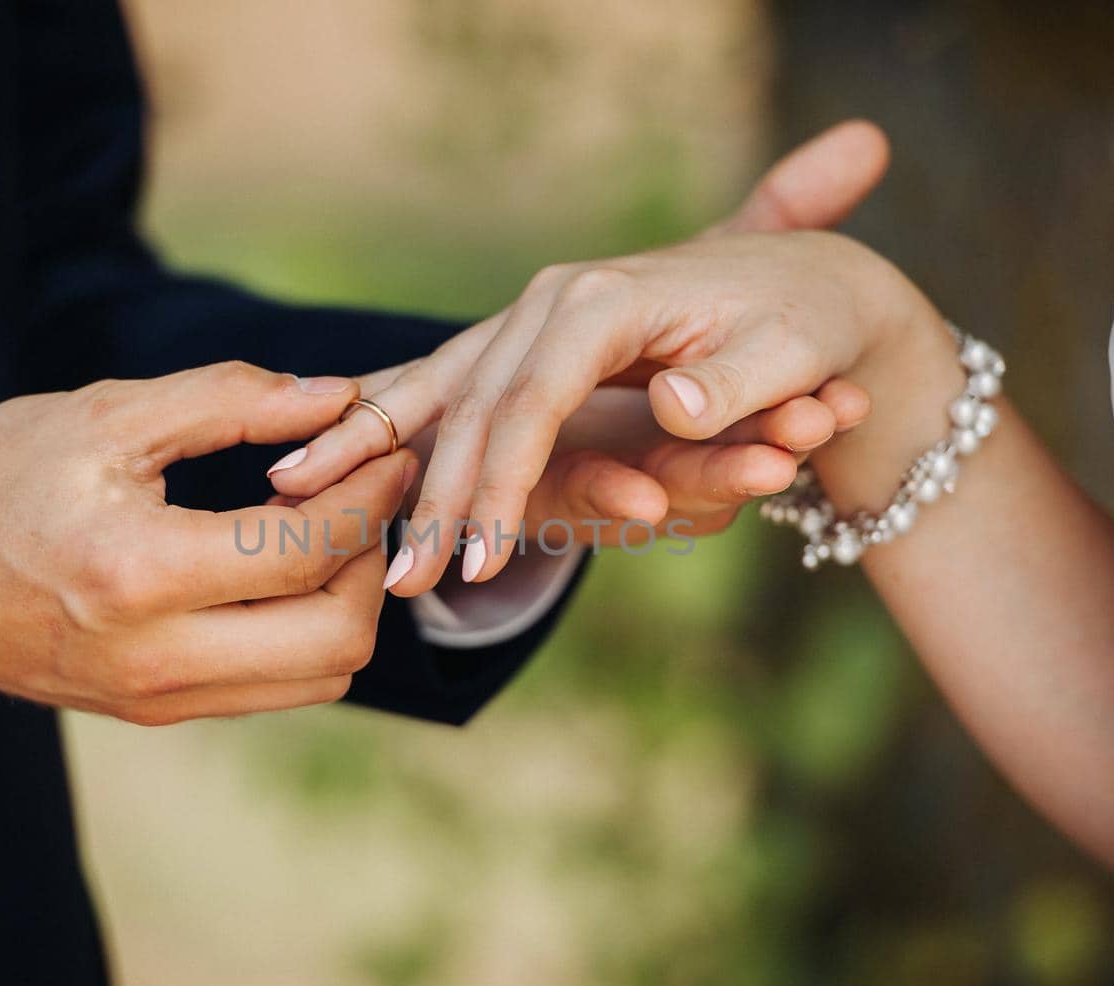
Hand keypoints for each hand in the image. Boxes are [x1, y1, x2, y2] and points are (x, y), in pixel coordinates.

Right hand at [0, 363, 414, 723]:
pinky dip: (308, 633)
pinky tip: (289, 571)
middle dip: (376, 561)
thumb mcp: (102, 415)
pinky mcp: (157, 711)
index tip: (388, 449)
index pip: (308, 549)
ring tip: (332, 531)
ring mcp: (159, 698)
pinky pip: (274, 688)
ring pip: (319, 678)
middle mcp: (158, 656)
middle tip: (367, 498)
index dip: (370, 496)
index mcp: (140, 572)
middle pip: (339, 639)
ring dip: (351, 604)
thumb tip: (335, 396)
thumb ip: (230, 399)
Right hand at [271, 120, 889, 589]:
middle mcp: (545, 304)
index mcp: (599, 299)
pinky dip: (378, 430)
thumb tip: (673, 413)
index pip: (531, 402)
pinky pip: (435, 394)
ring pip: (441, 400)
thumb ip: (731, 385)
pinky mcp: (514, 347)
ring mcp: (522, 323)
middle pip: (471, 408)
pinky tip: (310, 465)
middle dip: (435, 496)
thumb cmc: (804, 314)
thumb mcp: (791, 346)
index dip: (501, 481)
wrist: (802, 275)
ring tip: (328, 523)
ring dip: (387, 465)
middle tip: (405, 583)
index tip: (479, 557)